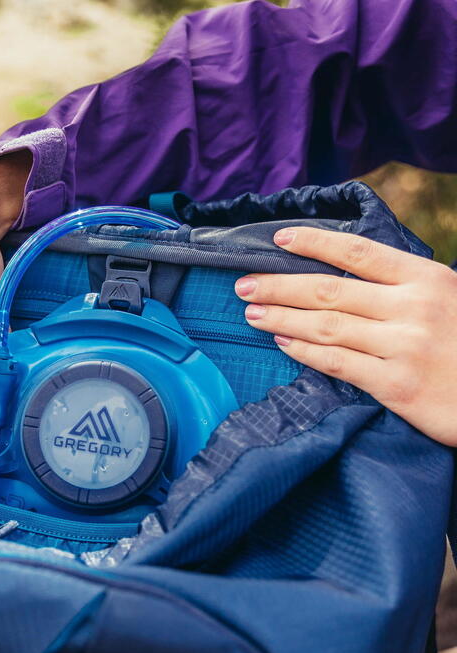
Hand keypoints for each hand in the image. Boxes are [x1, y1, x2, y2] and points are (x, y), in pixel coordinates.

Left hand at [234, 227, 456, 445]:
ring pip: (326, 324)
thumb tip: (342, 274)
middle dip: (280, 284)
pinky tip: (281, 342)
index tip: (278, 239)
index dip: (314, 242)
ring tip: (252, 312)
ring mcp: (405, 345)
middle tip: (244, 284)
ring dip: (282, 316)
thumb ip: (402, 288)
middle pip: (329, 289)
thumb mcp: (449, 300)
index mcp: (427, 279)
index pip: (358, 252)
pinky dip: (304, 351)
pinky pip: (337, 362)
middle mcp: (414, 307)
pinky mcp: (397, 384)